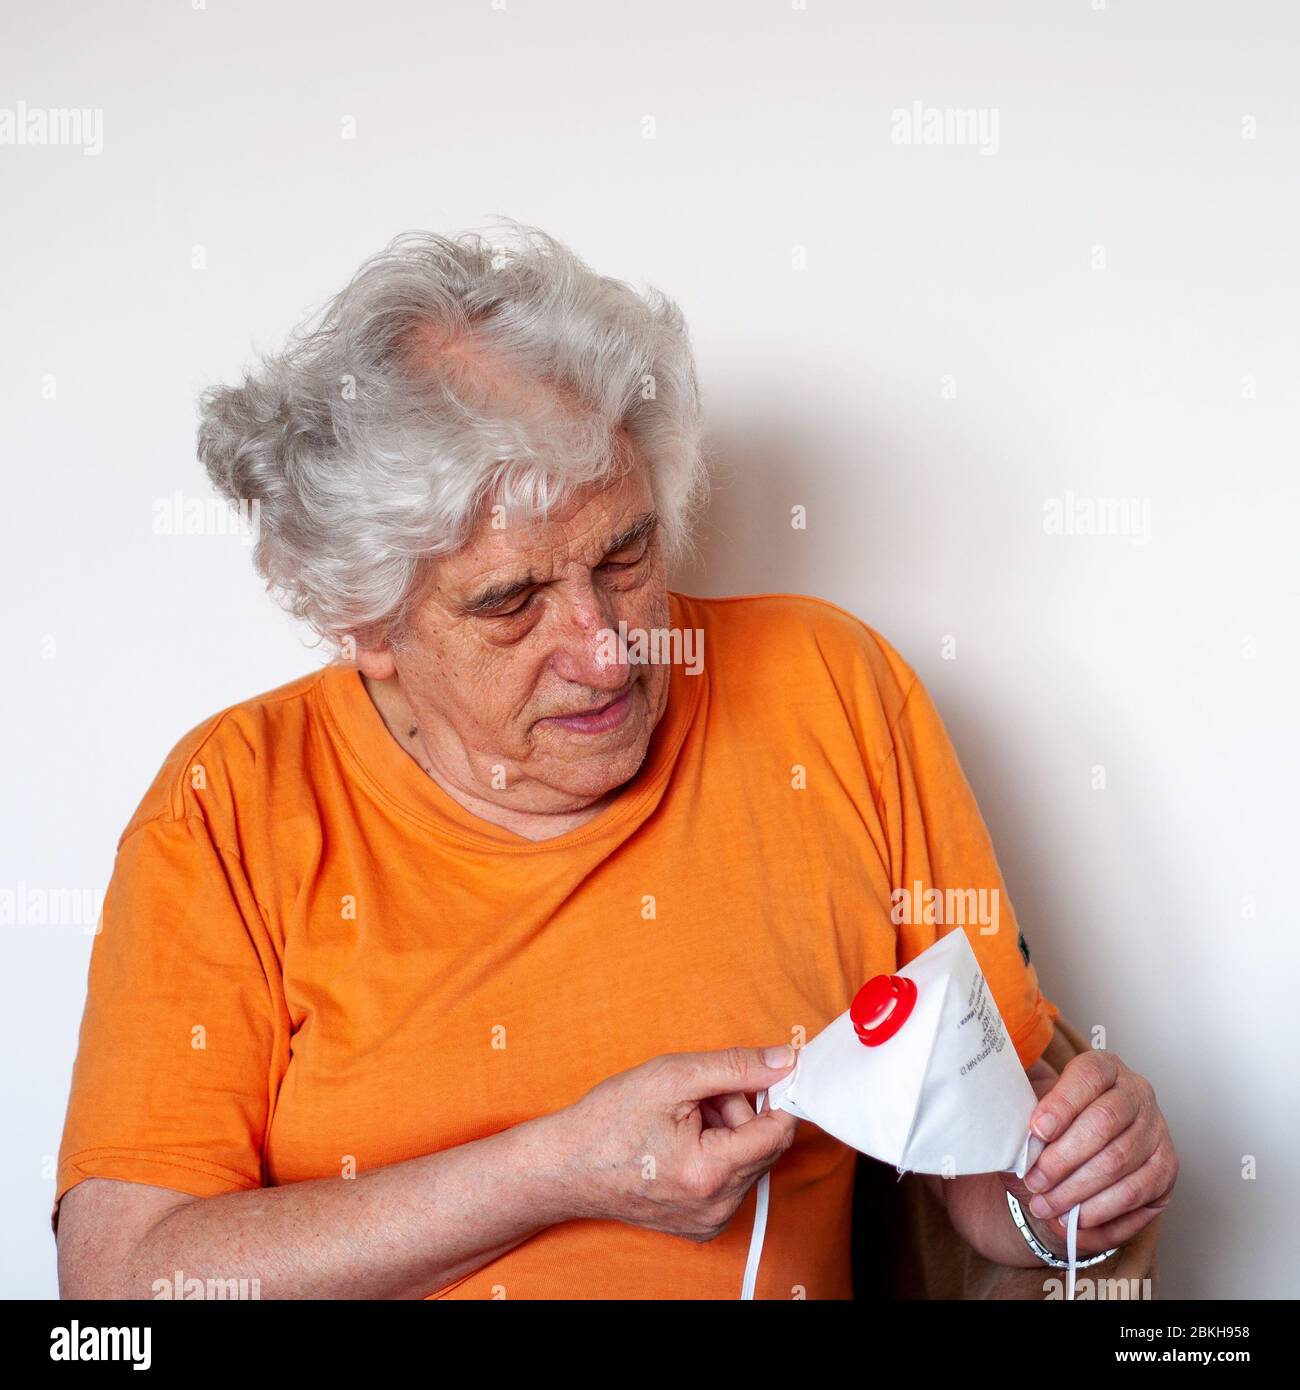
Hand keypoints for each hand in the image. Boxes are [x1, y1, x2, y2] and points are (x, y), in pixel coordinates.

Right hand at [552, 1045, 798, 1240]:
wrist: (565, 1167)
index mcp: (711, 1173)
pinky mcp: (701, 1223)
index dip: (775, 1093)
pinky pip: (731, 1180)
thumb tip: (783, 1061)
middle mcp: (717, 1207)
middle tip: (700, 1094)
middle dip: (741, 1110)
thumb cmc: (609, 1120)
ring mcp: (709, 1220)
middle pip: (764, 1145)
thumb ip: (735, 1067)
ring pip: (748, 1160)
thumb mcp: (672, 1076)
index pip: (779, 1131)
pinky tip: (680, 1142)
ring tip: (682, 1117)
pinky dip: (716, 1153)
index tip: (763, 1070)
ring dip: (727, 1130)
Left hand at [1007, 1050, 1177, 1257]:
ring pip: (1117, 1162)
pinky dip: (1101, 1211)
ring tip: (1046, 1206)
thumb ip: (1028, 1117)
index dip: (1062, 1104)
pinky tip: (1075, 1220)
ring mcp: (1156, 1130)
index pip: (1088, 1076)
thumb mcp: (1040, 1109)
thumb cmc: (1057, 1126)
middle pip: (1103, 1124)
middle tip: (1034, 1181)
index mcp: (1104, 1066)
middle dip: (1063, 1158)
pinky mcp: (1166, 1168)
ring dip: (1077, 1191)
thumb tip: (1006, 1137)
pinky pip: (1134, 1194)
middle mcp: (1137, 1093)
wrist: (1086, 1150)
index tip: (1036, 1130)